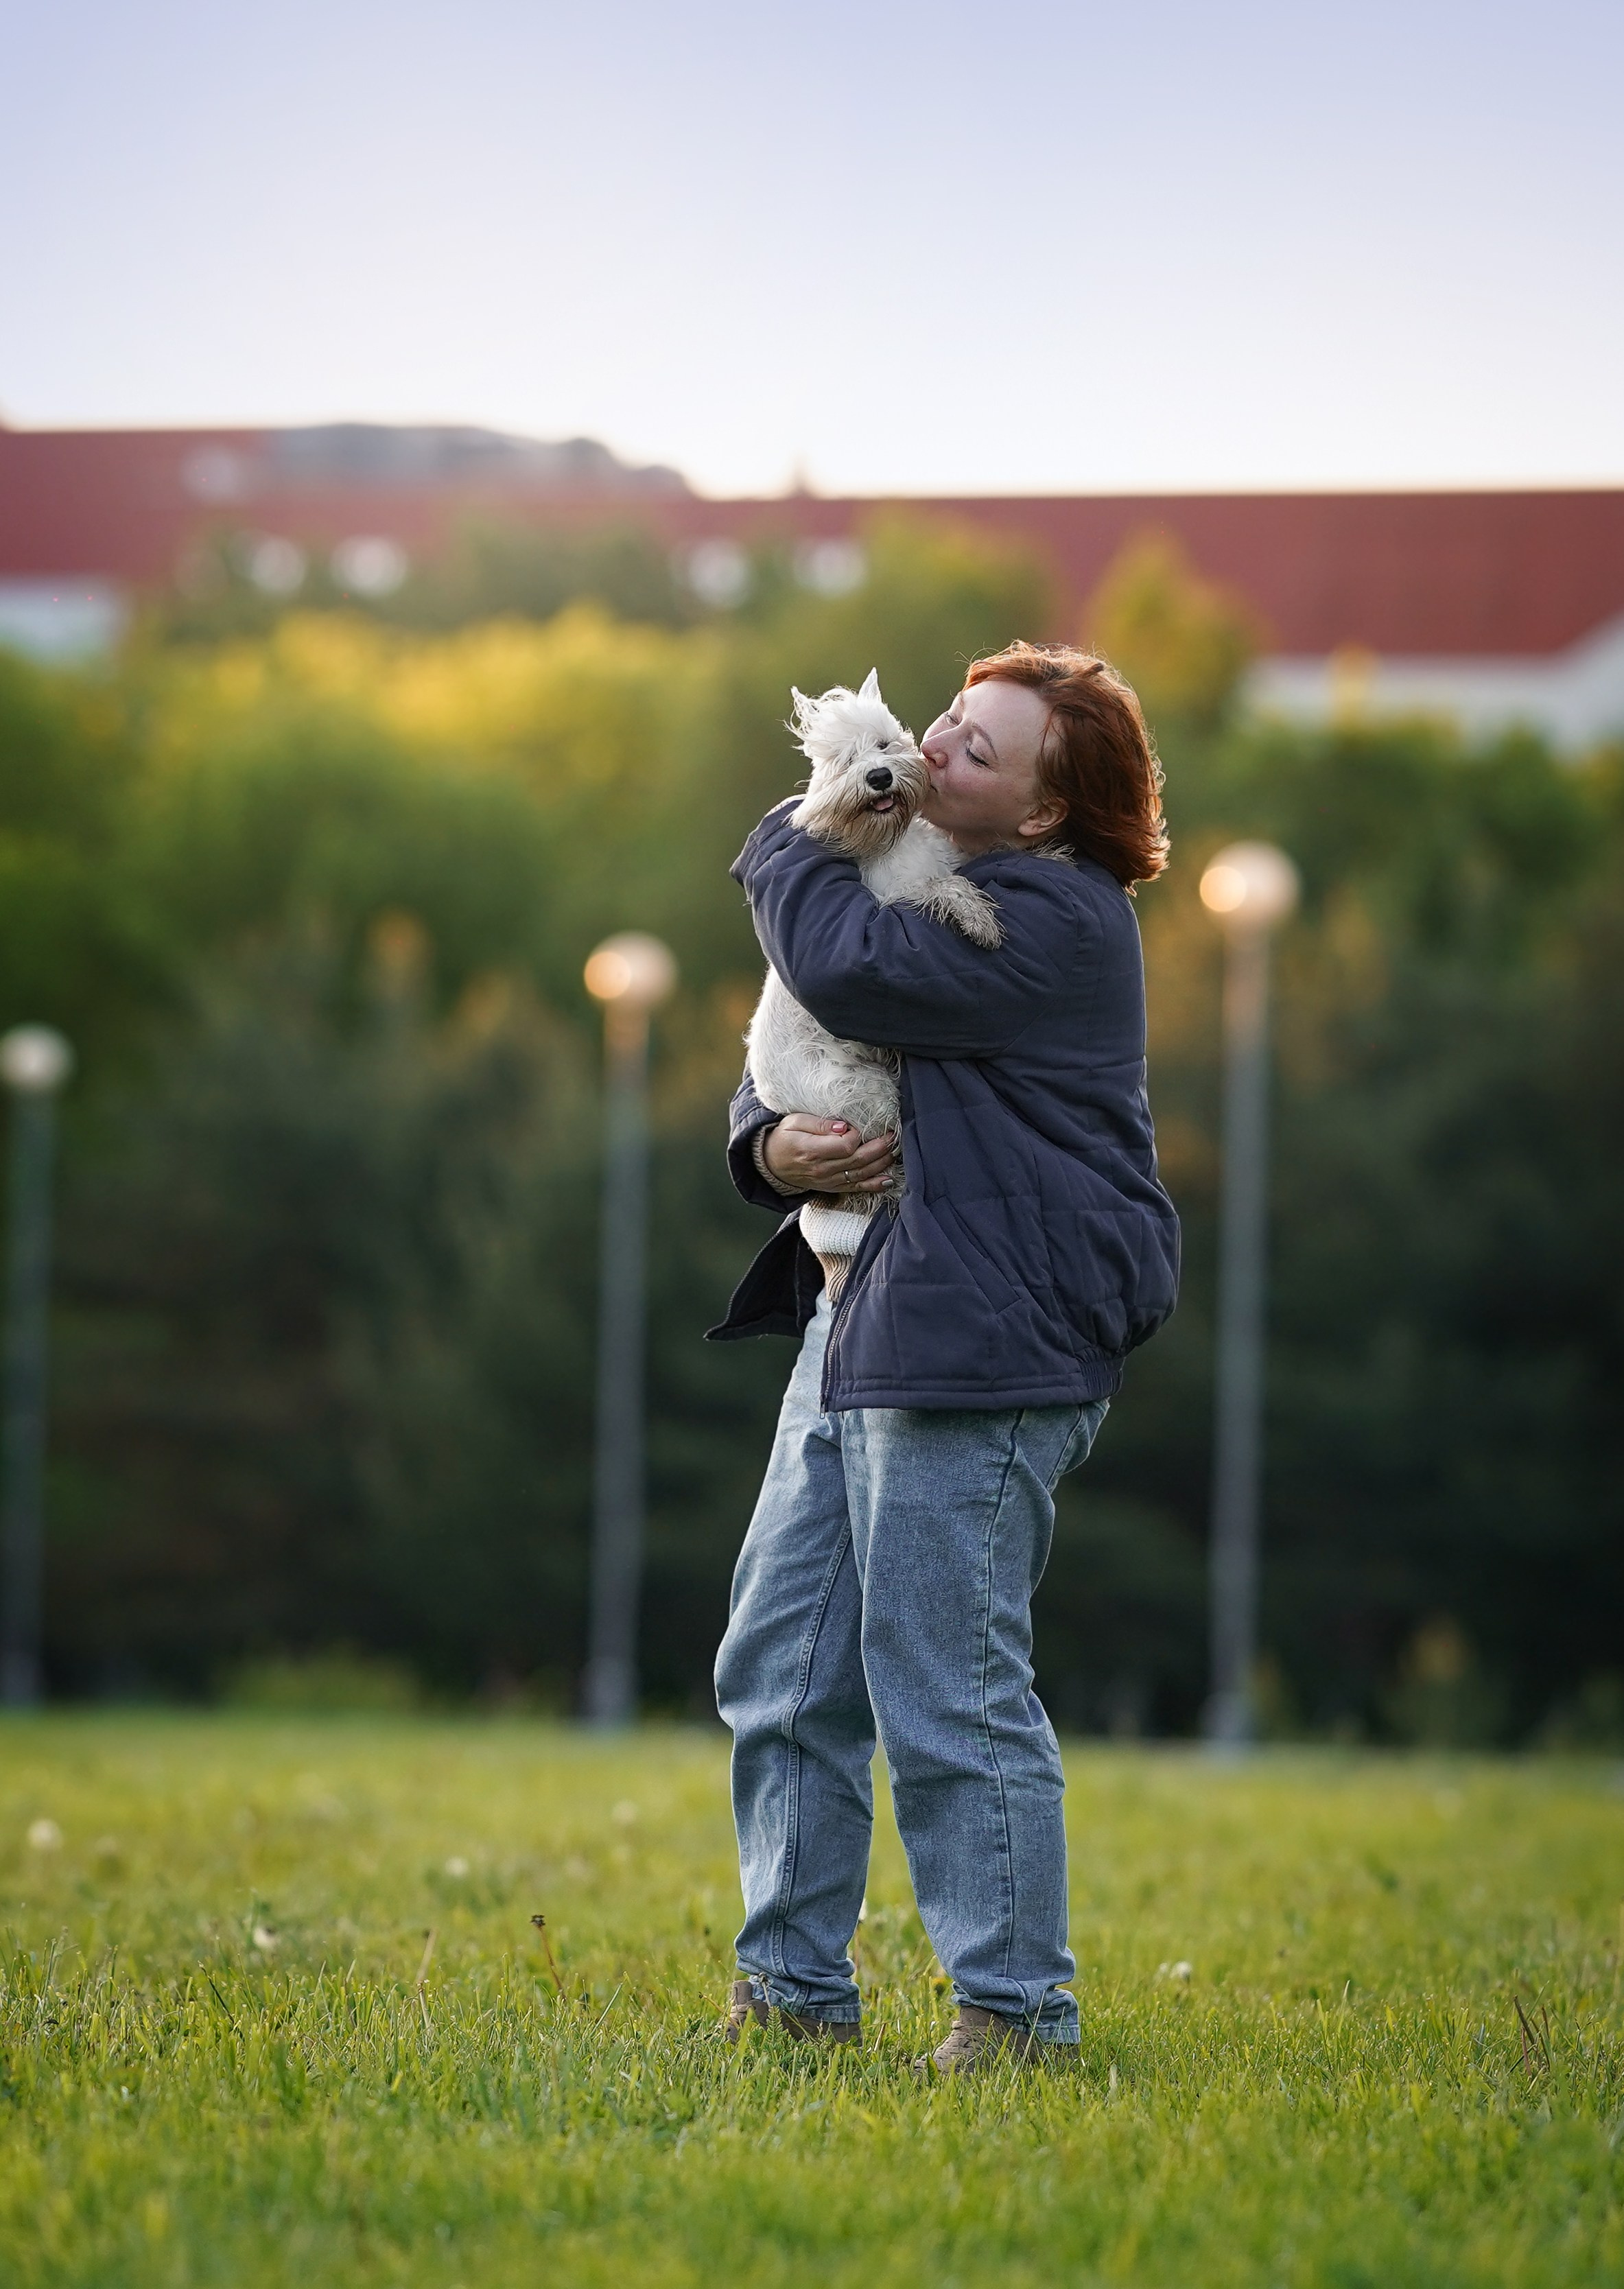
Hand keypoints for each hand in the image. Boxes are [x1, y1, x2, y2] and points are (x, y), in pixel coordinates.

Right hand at [762, 1114, 897, 1195]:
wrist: (772, 1164)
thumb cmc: (785, 1138)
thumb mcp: (794, 1122)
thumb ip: (819, 1124)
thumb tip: (844, 1127)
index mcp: (811, 1151)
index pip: (845, 1146)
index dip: (857, 1135)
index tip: (859, 1126)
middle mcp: (822, 1169)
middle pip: (858, 1160)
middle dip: (880, 1147)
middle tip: (893, 1135)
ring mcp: (828, 1181)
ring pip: (861, 1174)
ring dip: (882, 1163)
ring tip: (895, 1150)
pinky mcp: (833, 1187)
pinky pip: (856, 1187)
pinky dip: (874, 1185)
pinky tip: (889, 1179)